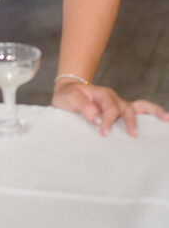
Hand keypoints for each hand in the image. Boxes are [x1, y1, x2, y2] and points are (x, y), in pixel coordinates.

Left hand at [52, 78, 168, 135]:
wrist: (67, 93)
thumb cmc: (68, 96)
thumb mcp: (68, 98)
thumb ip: (81, 105)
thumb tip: (95, 116)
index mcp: (101, 94)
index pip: (109, 108)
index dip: (108, 121)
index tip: (103, 133)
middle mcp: (113, 98)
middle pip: (126, 108)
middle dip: (130, 121)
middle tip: (133, 135)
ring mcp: (118, 105)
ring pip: (138, 107)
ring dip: (152, 113)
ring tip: (165, 119)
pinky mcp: (120, 112)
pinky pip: (139, 110)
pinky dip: (152, 112)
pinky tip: (163, 119)